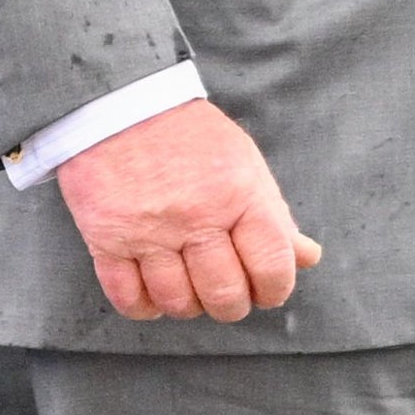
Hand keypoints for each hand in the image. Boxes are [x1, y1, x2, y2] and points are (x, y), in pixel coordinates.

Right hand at [54, 99, 320, 322]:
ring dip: (190, 306)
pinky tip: (156, 296)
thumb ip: (275, 216)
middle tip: (231, 295)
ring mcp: (149, 233)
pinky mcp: (106, 241)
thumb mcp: (246, 165)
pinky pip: (129, 298)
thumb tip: (307, 256)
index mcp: (240, 195)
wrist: (125, 107)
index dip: (275, 289)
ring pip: (177, 302)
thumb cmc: (192, 138)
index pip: (270, 265)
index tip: (269, 290)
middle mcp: (196, 218)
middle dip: (233, 305)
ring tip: (194, 290)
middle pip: (223, 294)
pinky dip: (146, 307)